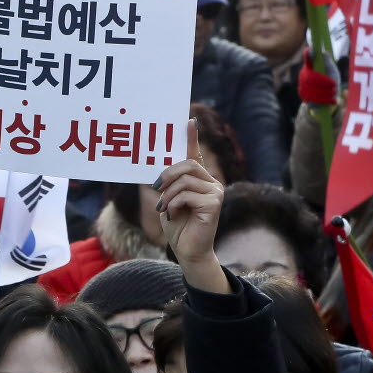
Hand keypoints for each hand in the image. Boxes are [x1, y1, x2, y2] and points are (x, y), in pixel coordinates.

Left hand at [156, 121, 226, 292]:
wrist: (187, 251)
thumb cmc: (177, 226)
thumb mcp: (168, 200)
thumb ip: (167, 184)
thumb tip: (156, 169)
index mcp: (200, 180)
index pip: (196, 154)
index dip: (192, 137)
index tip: (189, 121)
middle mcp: (212, 183)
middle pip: (188, 165)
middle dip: (168, 174)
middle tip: (156, 187)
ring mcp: (216, 193)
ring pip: (185, 180)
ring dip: (168, 193)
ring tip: (163, 206)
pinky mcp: (214, 204)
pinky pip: (187, 194)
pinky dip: (174, 202)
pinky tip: (172, 213)